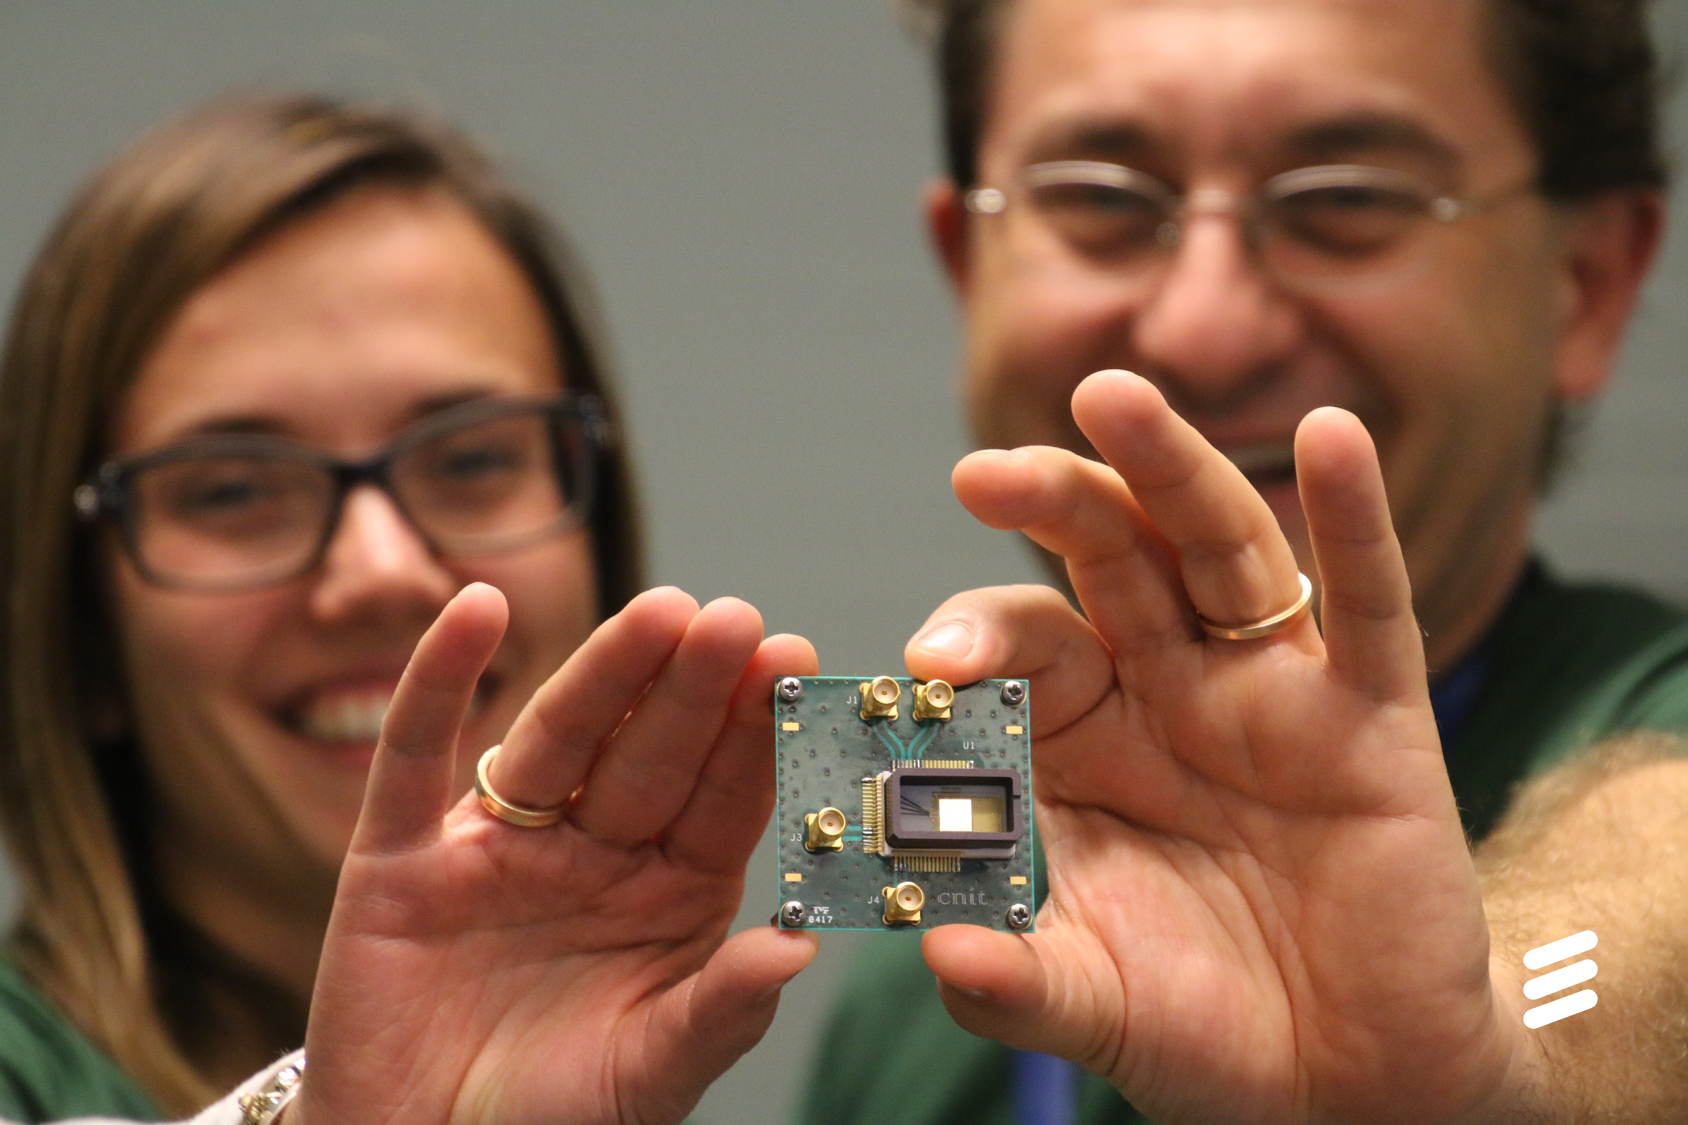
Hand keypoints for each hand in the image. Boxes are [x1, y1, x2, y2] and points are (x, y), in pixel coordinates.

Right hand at [292, 584, 817, 1124]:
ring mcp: (499, 845)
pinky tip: (476, 610)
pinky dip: (441, 680)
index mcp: (668, 893)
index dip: (754, 733)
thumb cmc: (549, 1123)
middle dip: (690, 687)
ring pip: (557, 740)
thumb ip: (717, 1014)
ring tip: (655, 613)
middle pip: (647, 752)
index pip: (720, 798)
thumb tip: (799, 950)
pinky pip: (417, 756)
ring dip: (602, 673)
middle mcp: (593, 852)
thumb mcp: (647, 1077)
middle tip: (732, 619)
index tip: (793, 662)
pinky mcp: (401, 856)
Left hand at [906, 370, 1537, 1123]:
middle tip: (982, 472)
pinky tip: (1332, 438)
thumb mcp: (1093, 1004)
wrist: (1347, 1083)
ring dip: (1169, 470)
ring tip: (1112, 399)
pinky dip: (1354, 521)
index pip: (1020, 652)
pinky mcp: (1373, 718)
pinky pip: (1366, 605)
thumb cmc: (1204, 1028)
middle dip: (1049, 510)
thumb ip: (1013, 982)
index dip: (974, 643)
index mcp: (1084, 743)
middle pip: (1108, 565)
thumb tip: (933, 952)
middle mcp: (1170, 693)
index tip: (927, 666)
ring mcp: (1272, 694)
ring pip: (1218, 551)